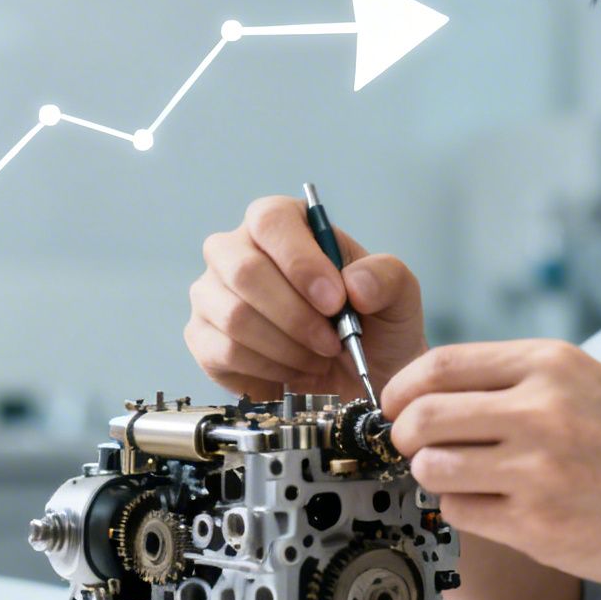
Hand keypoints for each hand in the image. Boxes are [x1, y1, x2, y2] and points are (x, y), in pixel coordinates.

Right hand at [187, 196, 427, 401]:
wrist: (359, 380)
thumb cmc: (374, 327)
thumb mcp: (398, 296)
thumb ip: (386, 277)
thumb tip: (352, 283)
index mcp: (281, 223)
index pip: (271, 220)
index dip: (300, 261)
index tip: (335, 301)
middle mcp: (236, 250)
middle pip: (243, 270)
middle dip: (296, 316)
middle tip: (333, 343)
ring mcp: (212, 293)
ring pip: (235, 317)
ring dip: (288, 347)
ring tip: (320, 356)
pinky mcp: (202, 337)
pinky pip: (224, 351)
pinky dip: (269, 369)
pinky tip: (293, 370)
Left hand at [383, 339, 600, 586]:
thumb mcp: (587, 383)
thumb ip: (516, 382)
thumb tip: (431, 394)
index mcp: (551, 364)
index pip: (439, 365)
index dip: (403, 390)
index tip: (397, 407)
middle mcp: (541, 409)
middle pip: (423, 416)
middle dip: (405, 435)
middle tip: (416, 447)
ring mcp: (538, 469)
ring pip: (433, 468)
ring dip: (435, 476)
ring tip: (464, 478)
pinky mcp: (538, 524)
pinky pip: (461, 512)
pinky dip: (465, 509)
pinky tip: (497, 506)